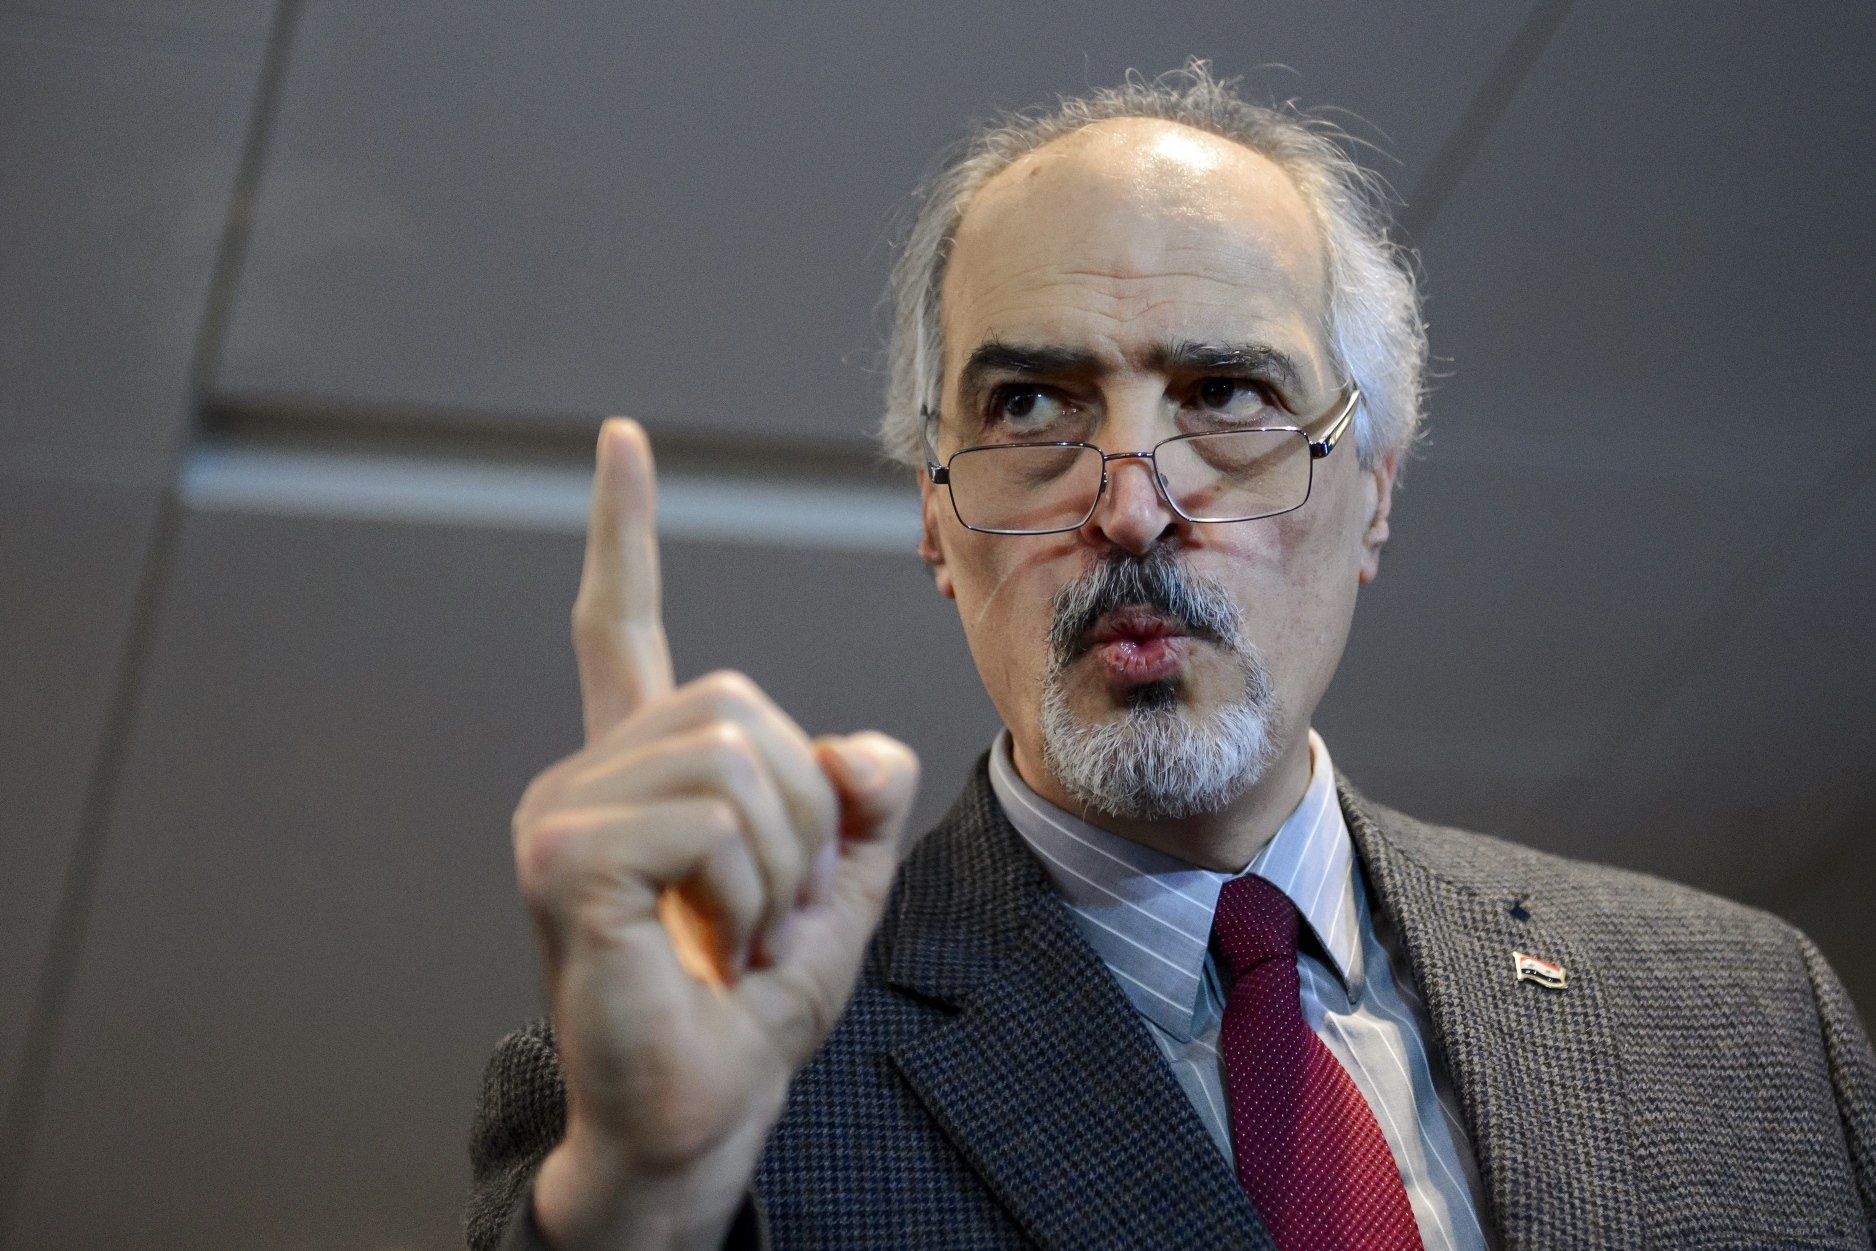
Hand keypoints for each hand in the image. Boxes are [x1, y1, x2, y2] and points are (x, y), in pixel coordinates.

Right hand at [511, 419, 918, 1249]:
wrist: (697, 1115)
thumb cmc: (751, 1005)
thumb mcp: (839, 883)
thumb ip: (856, 794)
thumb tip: (852, 746)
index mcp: (641, 770)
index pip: (622, 625)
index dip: (628, 531)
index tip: (625, 438)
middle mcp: (586, 772)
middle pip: (741, 702)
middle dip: (803, 813)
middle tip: (766, 908)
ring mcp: (561, 808)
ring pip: (736, 753)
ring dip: (781, 861)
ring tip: (737, 931)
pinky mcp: (561, 857)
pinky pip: (712, 816)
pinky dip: (750, 888)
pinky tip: (708, 942)